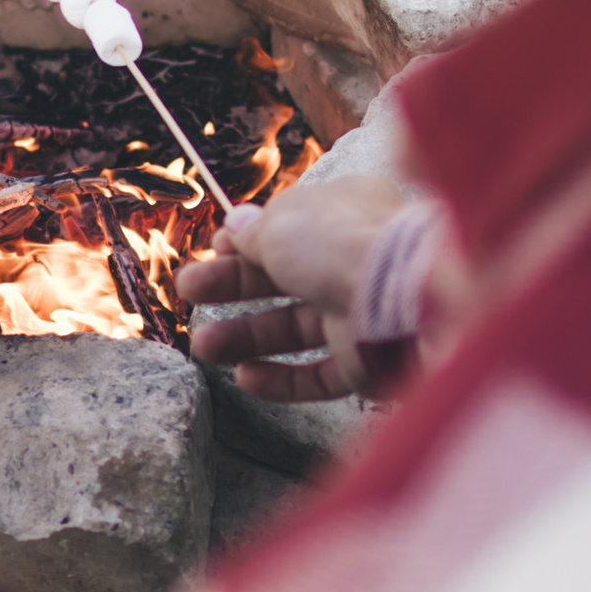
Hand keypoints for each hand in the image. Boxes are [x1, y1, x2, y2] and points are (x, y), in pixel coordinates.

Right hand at [177, 171, 412, 401]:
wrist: (401, 299)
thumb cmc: (340, 244)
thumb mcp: (281, 223)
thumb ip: (253, 231)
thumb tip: (236, 226)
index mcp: (347, 212)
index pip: (290, 227)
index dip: (247, 240)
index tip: (212, 249)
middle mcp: (357, 261)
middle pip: (284, 278)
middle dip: (232, 286)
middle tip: (188, 292)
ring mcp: (363, 314)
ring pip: (297, 329)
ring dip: (246, 336)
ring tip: (202, 347)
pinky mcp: (367, 363)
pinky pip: (319, 375)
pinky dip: (281, 379)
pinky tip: (244, 377)